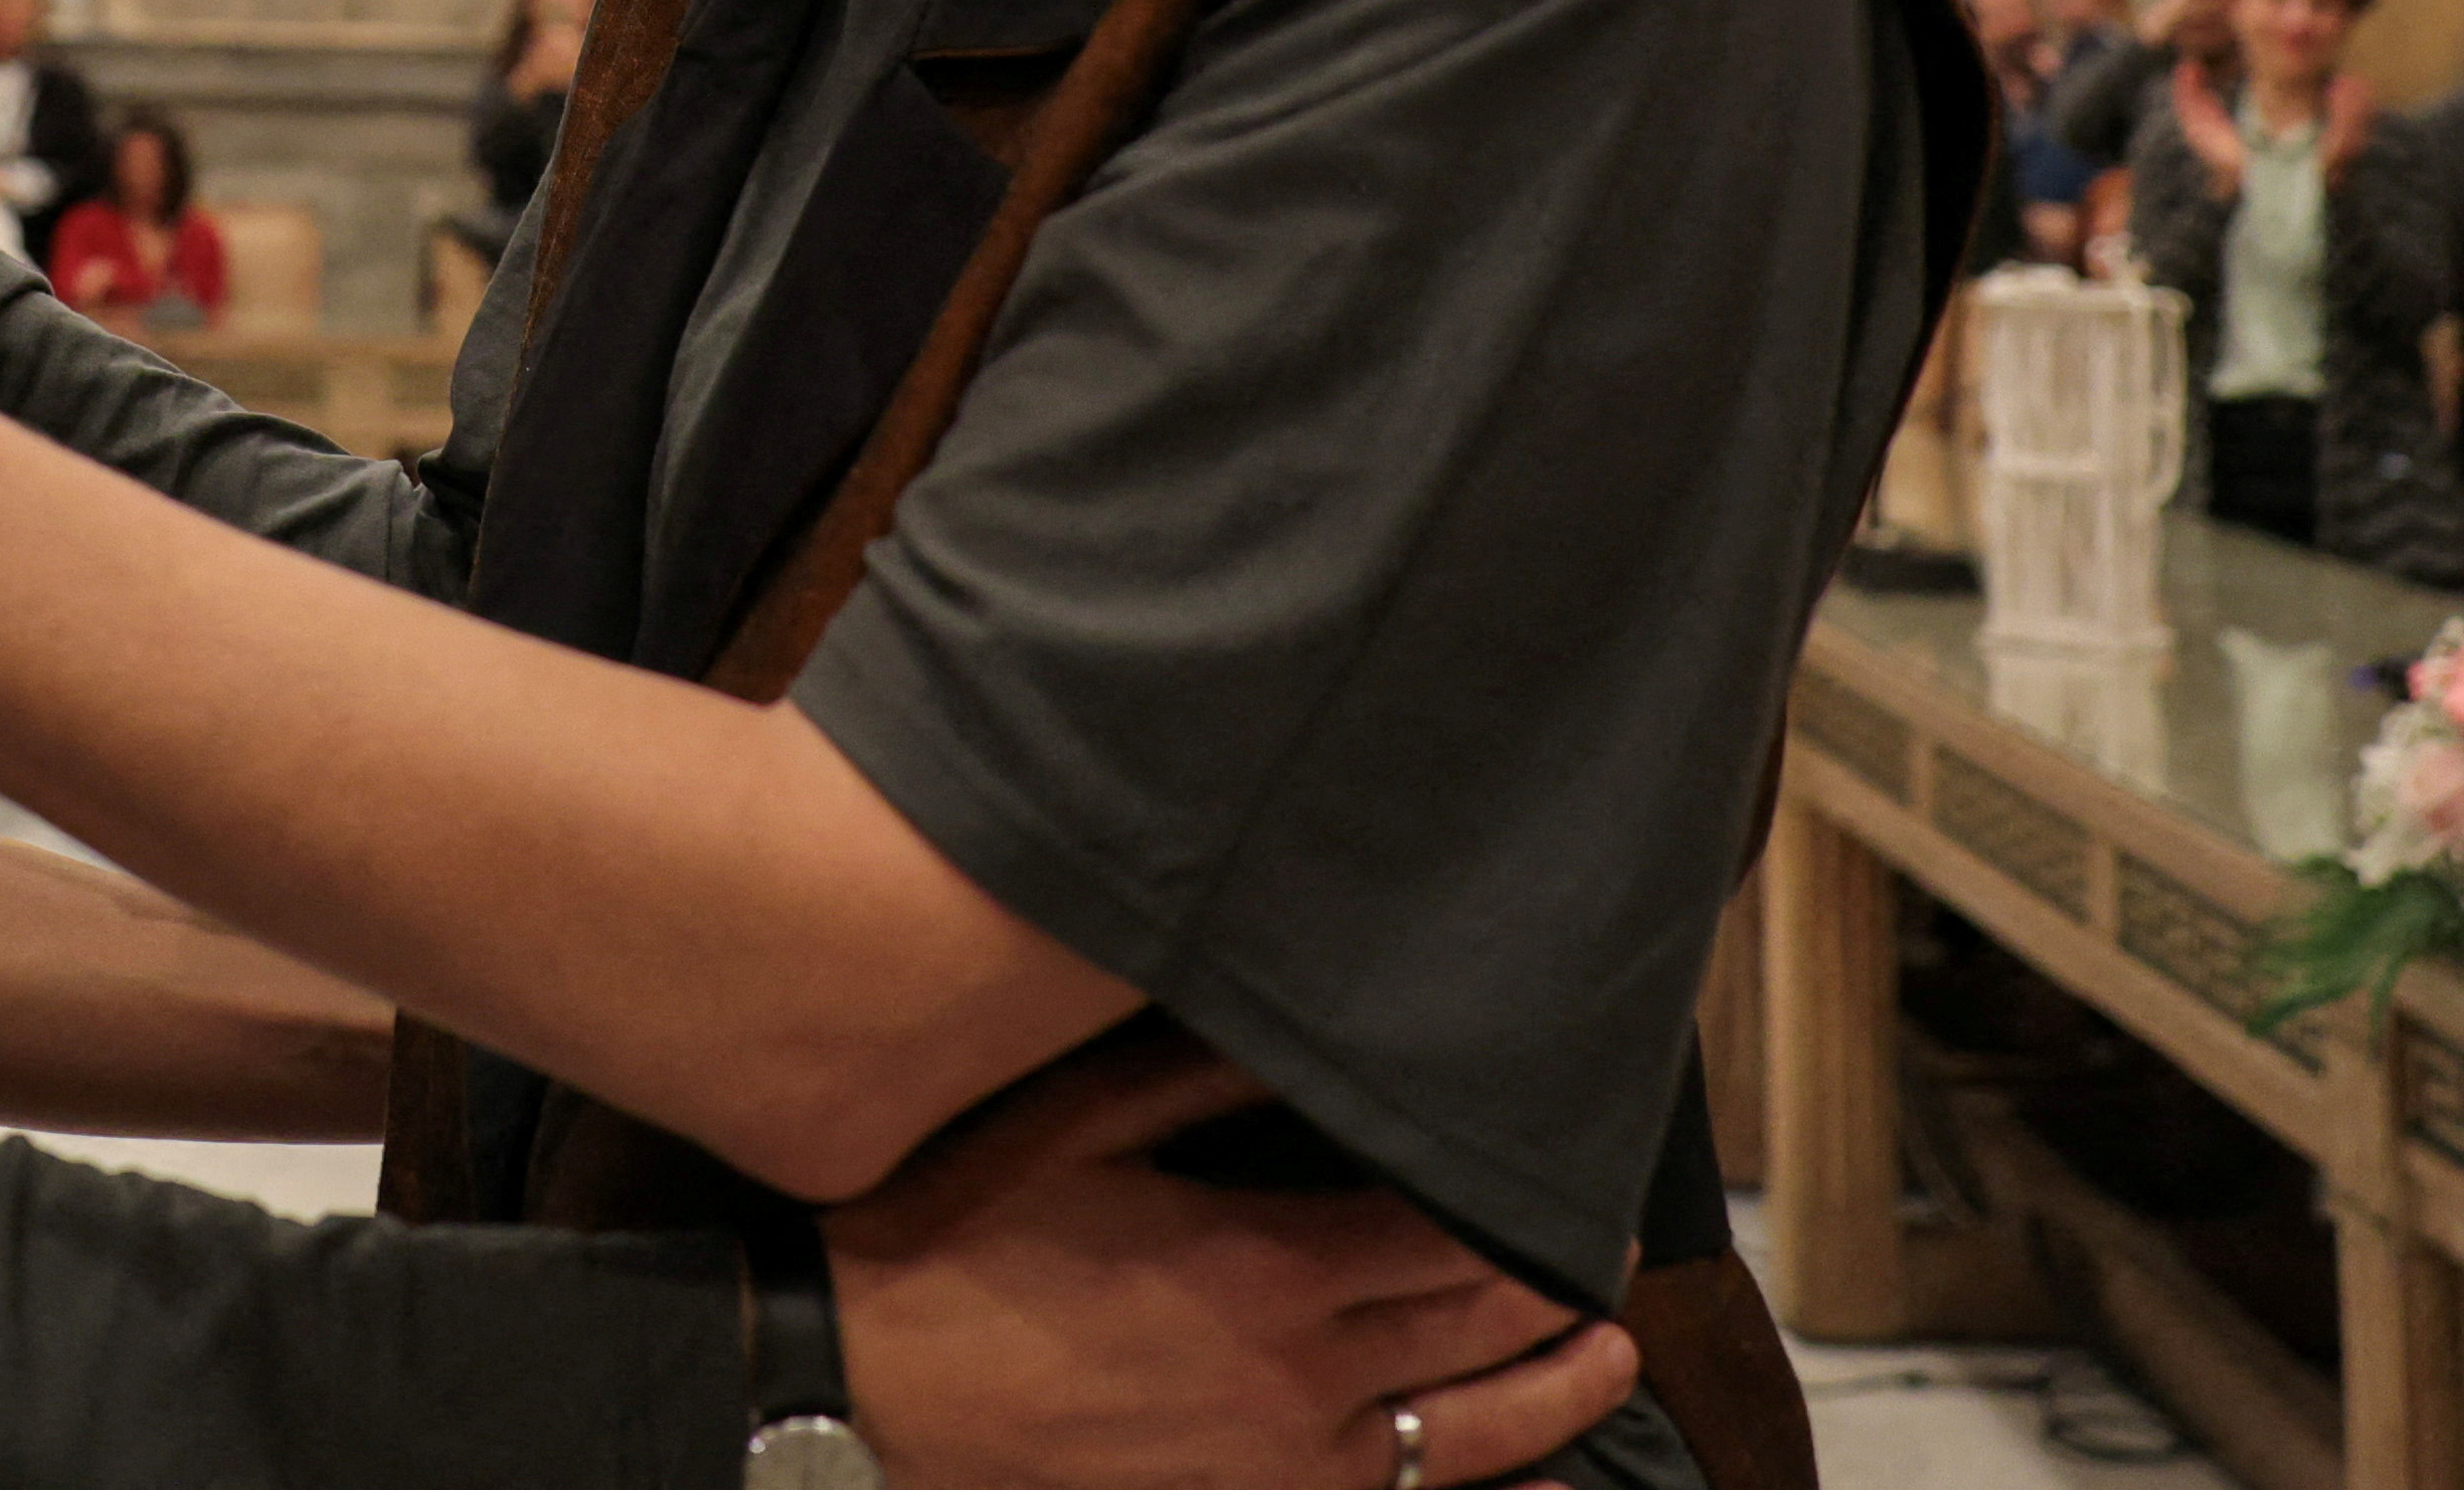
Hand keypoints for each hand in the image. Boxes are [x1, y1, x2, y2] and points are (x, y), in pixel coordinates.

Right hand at [836, 1032, 1638, 1489]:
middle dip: (1557, 1295)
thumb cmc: (945, 1242)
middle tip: (1616, 1255)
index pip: (1447, 1237)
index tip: (1578, 1177)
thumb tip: (1298, 1020)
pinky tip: (1497, 1481)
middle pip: (1471, 1336)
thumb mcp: (1068, 1126)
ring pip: (1455, 1446)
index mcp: (1265, 1270)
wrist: (847, 1388)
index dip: (1526, 1208)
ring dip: (1545, 1403)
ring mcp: (1271, 1466)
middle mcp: (1298, 1383)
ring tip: (1607, 1364)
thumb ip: (1196, 1071)